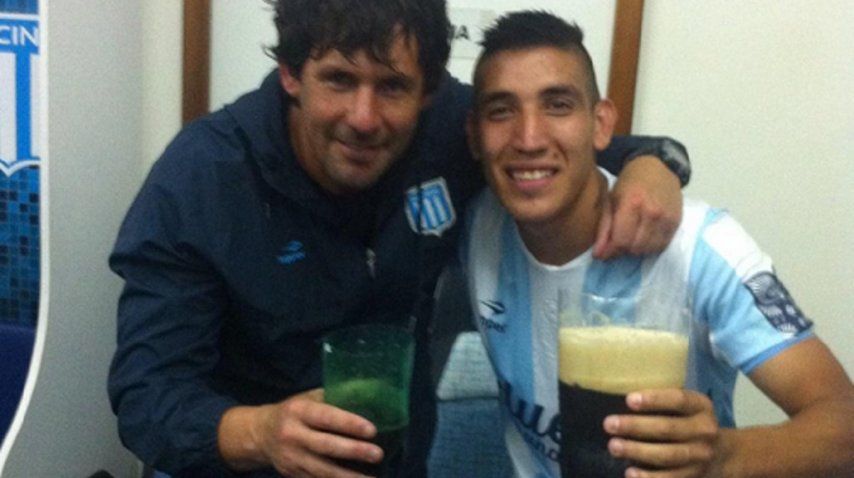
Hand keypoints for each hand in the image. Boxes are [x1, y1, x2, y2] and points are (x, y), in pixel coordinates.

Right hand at [219, 388, 382, 477]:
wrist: (260, 434)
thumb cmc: (293, 412)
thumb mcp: (307, 399)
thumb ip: (331, 398)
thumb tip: (367, 396)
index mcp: (298, 412)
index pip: (326, 417)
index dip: (349, 424)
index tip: (372, 430)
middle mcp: (292, 435)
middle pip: (326, 446)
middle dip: (354, 451)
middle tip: (378, 454)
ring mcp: (292, 459)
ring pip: (323, 470)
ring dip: (349, 477)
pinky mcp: (293, 475)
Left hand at [594, 155, 682, 259]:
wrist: (658, 167)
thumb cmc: (629, 182)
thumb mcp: (610, 200)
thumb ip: (603, 228)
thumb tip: (598, 255)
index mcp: (632, 204)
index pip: (621, 241)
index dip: (610, 250)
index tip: (602, 252)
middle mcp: (653, 213)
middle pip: (635, 248)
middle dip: (623, 249)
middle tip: (617, 240)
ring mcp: (667, 219)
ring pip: (648, 250)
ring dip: (637, 249)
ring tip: (631, 237)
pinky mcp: (677, 223)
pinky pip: (661, 246)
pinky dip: (650, 246)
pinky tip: (644, 236)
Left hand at [604, 389, 718, 477]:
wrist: (721, 454)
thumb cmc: (687, 421)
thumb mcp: (685, 406)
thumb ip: (661, 401)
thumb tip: (617, 396)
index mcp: (701, 406)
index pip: (679, 400)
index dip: (654, 399)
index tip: (628, 400)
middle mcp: (705, 431)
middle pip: (669, 428)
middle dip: (636, 426)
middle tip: (609, 423)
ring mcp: (701, 456)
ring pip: (668, 455)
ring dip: (637, 451)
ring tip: (613, 446)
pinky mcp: (695, 476)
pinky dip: (649, 477)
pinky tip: (630, 472)